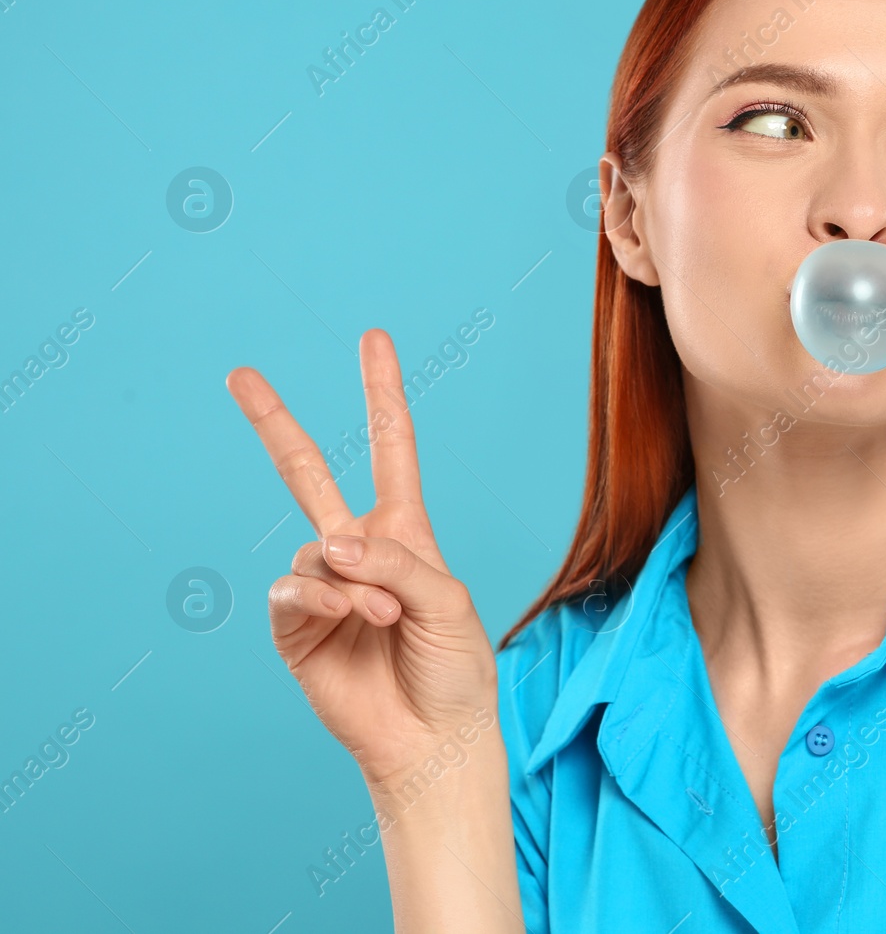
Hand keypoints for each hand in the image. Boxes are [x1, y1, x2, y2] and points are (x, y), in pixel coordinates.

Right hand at [226, 328, 498, 789]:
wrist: (432, 738)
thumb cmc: (454, 667)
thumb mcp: (450, 601)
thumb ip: (396, 560)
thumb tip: (331, 541)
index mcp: (405, 532)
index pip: (390, 449)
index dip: (381, 394)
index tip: (373, 340)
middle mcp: (357, 549)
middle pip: (306, 473)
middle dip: (272, 423)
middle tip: (238, 374)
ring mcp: (322, 586)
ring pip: (315, 548)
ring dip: (354, 578)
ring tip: (386, 614)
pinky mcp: (295, 627)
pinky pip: (294, 589)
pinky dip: (323, 597)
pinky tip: (350, 615)